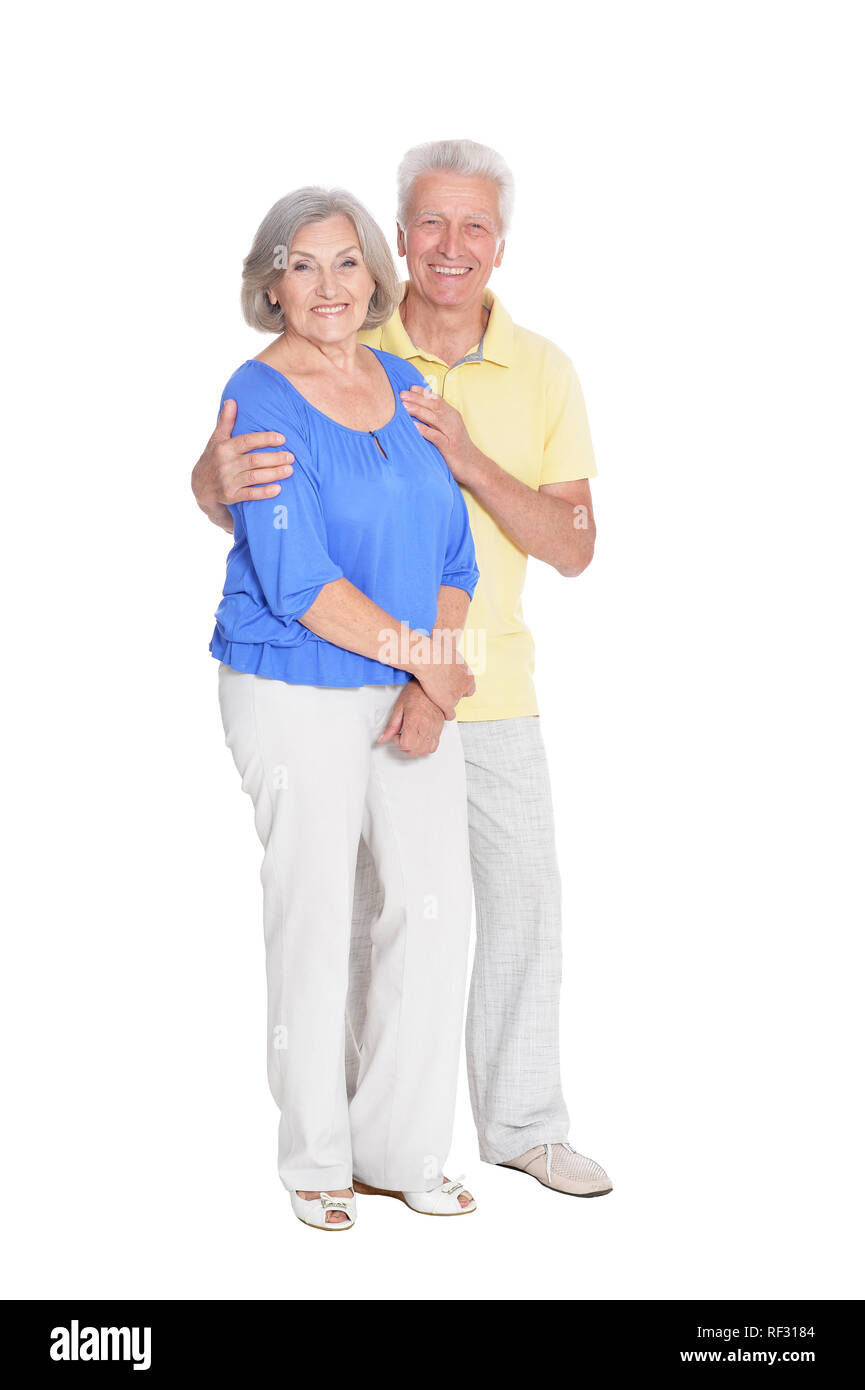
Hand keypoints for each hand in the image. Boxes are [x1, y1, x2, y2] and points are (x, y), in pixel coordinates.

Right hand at [191, 398, 294, 528]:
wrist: (200, 487)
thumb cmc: (213, 458)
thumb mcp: (216, 439)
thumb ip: (226, 421)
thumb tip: (231, 400)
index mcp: (224, 448)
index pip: (247, 441)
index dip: (265, 439)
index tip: (282, 438)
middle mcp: (225, 464)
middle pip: (254, 460)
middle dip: (275, 458)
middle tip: (291, 457)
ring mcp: (228, 481)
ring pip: (255, 476)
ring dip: (274, 474)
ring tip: (289, 470)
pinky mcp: (230, 496)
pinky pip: (250, 494)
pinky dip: (264, 492)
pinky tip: (278, 488)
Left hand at [378, 683, 445, 756]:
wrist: (431, 683)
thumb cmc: (415, 692)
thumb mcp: (398, 707)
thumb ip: (391, 726)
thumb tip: (383, 738)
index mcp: (415, 719)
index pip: (406, 743)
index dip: (398, 742)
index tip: (396, 735)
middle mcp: (427, 725)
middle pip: (415, 749)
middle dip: (405, 747)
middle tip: (402, 736)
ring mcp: (435, 727)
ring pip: (425, 750)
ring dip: (415, 749)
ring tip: (410, 739)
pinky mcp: (440, 727)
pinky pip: (434, 746)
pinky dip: (426, 747)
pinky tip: (420, 740)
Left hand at [399, 386, 481, 484]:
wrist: (474, 466)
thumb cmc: (458, 449)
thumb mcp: (450, 431)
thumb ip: (438, 420)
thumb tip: (422, 412)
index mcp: (452, 416)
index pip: (437, 400)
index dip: (424, 393)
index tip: (410, 388)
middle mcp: (452, 421)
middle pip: (434, 406)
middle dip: (417, 399)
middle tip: (401, 395)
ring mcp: (451, 433)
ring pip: (433, 418)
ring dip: (418, 410)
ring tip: (403, 406)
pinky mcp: (449, 446)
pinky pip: (435, 436)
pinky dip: (423, 430)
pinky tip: (413, 426)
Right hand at [409, 642, 474, 720]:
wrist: (429, 658)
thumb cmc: (435, 650)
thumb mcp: (448, 647)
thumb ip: (450, 650)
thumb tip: (447, 636)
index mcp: (468, 674)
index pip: (470, 686)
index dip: (459, 686)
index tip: (450, 684)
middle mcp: (466, 685)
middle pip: (463, 695)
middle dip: (454, 693)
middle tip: (442, 689)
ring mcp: (457, 695)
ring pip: (454, 704)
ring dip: (447, 701)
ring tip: (435, 695)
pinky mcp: (447, 704)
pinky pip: (450, 715)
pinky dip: (446, 714)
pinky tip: (441, 711)